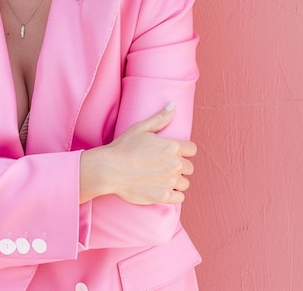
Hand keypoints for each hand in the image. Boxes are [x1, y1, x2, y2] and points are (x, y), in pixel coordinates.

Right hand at [80, 104, 195, 204]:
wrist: (109, 169)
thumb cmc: (123, 146)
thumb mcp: (141, 128)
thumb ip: (160, 118)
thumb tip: (174, 106)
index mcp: (172, 146)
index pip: (192, 149)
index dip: (183, 150)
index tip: (174, 152)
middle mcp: (174, 164)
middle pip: (189, 167)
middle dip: (179, 166)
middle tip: (164, 165)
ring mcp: (169, 182)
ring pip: (185, 182)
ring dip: (177, 180)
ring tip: (163, 177)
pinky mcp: (163, 197)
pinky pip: (180, 197)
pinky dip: (173, 194)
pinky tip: (163, 188)